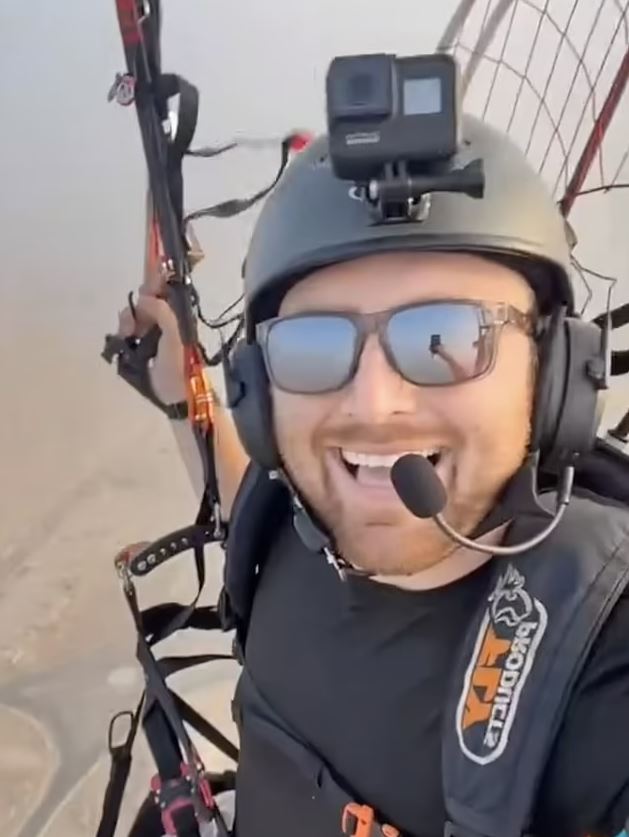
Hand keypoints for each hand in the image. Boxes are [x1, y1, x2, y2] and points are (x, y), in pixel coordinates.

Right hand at [115, 252, 186, 406]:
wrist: (177, 395)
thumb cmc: (180, 364)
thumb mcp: (175, 334)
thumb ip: (163, 312)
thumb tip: (144, 297)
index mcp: (177, 316)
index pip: (165, 291)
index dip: (155, 283)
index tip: (145, 286)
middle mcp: (165, 322)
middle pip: (145, 303)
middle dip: (137, 307)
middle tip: (136, 321)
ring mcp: (152, 336)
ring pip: (134, 318)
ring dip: (128, 322)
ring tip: (130, 334)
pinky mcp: (140, 350)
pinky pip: (127, 334)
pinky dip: (123, 334)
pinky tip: (124, 341)